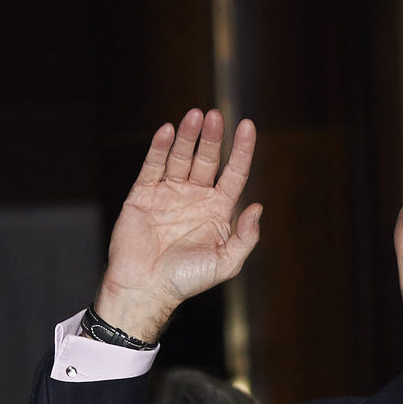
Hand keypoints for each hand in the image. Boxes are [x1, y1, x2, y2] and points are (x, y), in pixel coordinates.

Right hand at [93, 108, 259, 342]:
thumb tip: (258, 207)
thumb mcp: (226, 263)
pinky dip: (160, 148)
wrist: (147, 287)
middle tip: (215, 116)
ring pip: (181, 156)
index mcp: (218, 211)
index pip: (234, 173)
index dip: (242, 150)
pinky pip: (153, 165)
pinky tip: (168, 131)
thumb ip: (245, 237)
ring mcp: (170, 193)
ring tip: (195, 116)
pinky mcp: (144, 193)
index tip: (247, 125)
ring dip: (188, 136)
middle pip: (207, 159)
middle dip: (212, 138)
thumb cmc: (187, 280)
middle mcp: (195, 197)